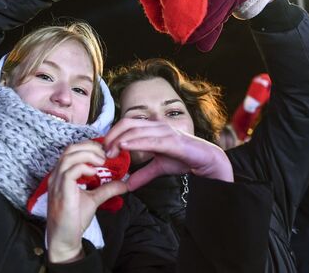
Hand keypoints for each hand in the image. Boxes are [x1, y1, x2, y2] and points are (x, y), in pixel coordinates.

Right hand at [46, 140, 127, 262]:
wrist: (65, 239)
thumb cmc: (74, 219)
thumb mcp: (94, 199)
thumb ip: (107, 189)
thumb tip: (124, 183)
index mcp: (62, 174)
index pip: (73, 150)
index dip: (90, 146)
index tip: (105, 152)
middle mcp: (57, 175)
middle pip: (71, 148)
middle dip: (90, 147)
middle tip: (105, 155)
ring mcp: (57, 182)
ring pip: (70, 156)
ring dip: (89, 155)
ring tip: (102, 162)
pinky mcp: (61, 191)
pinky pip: (70, 171)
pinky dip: (84, 168)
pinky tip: (94, 173)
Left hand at [104, 119, 233, 190]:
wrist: (206, 159)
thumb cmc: (183, 159)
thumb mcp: (158, 168)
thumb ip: (143, 174)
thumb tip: (128, 185)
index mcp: (152, 128)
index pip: (126, 125)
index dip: (113, 134)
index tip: (103, 149)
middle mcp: (156, 126)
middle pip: (127, 123)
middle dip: (112, 136)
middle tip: (103, 152)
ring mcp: (164, 131)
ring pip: (135, 130)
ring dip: (120, 140)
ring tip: (110, 152)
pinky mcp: (171, 141)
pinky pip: (149, 140)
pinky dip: (135, 142)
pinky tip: (124, 147)